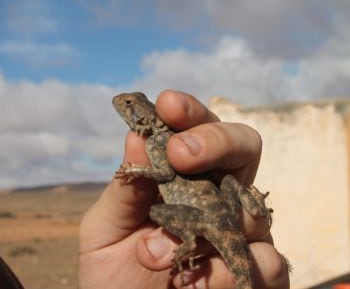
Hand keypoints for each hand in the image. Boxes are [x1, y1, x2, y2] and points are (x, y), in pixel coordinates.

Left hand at [79, 90, 289, 287]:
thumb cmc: (113, 273)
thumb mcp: (106, 229)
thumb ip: (124, 190)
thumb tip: (136, 139)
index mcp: (182, 180)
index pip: (197, 132)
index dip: (188, 113)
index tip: (166, 105)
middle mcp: (218, 199)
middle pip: (243, 148)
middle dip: (216, 141)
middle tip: (181, 153)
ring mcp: (241, 235)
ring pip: (255, 211)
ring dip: (208, 231)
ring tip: (157, 255)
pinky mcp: (257, 275)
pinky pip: (271, 264)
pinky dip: (230, 274)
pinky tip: (194, 286)